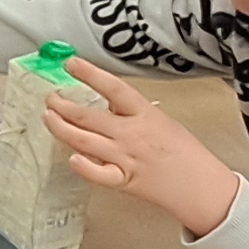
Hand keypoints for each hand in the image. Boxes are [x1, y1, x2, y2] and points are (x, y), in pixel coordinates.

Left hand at [38, 58, 243, 237]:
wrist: (200, 185)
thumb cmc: (184, 152)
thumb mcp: (161, 121)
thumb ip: (132, 113)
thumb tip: (105, 105)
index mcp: (144, 114)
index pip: (113, 88)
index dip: (90, 74)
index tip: (70, 63)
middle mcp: (132, 134)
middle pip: (89, 117)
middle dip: (63, 106)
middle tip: (50, 98)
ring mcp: (126, 158)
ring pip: (84, 141)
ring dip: (61, 129)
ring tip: (48, 118)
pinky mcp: (124, 181)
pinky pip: (98, 174)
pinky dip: (83, 167)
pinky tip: (70, 158)